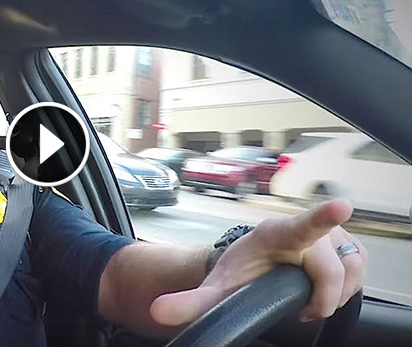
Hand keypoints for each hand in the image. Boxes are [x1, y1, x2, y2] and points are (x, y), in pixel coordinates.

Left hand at [149, 198, 367, 325]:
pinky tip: (326, 290)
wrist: (251, 263)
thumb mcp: (215, 289)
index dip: (322, 216)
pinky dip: (348, 284)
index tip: (341, 206)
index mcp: (273, 234)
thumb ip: (189, 302)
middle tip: (302, 308)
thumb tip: (158, 311)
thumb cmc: (238, 271)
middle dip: (322, 298)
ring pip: (352, 269)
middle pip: (333, 269)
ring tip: (311, 298)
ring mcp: (327, 235)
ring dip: (337, 292)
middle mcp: (304, 230)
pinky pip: (360, 266)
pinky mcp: (343, 243)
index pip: (302, 224)